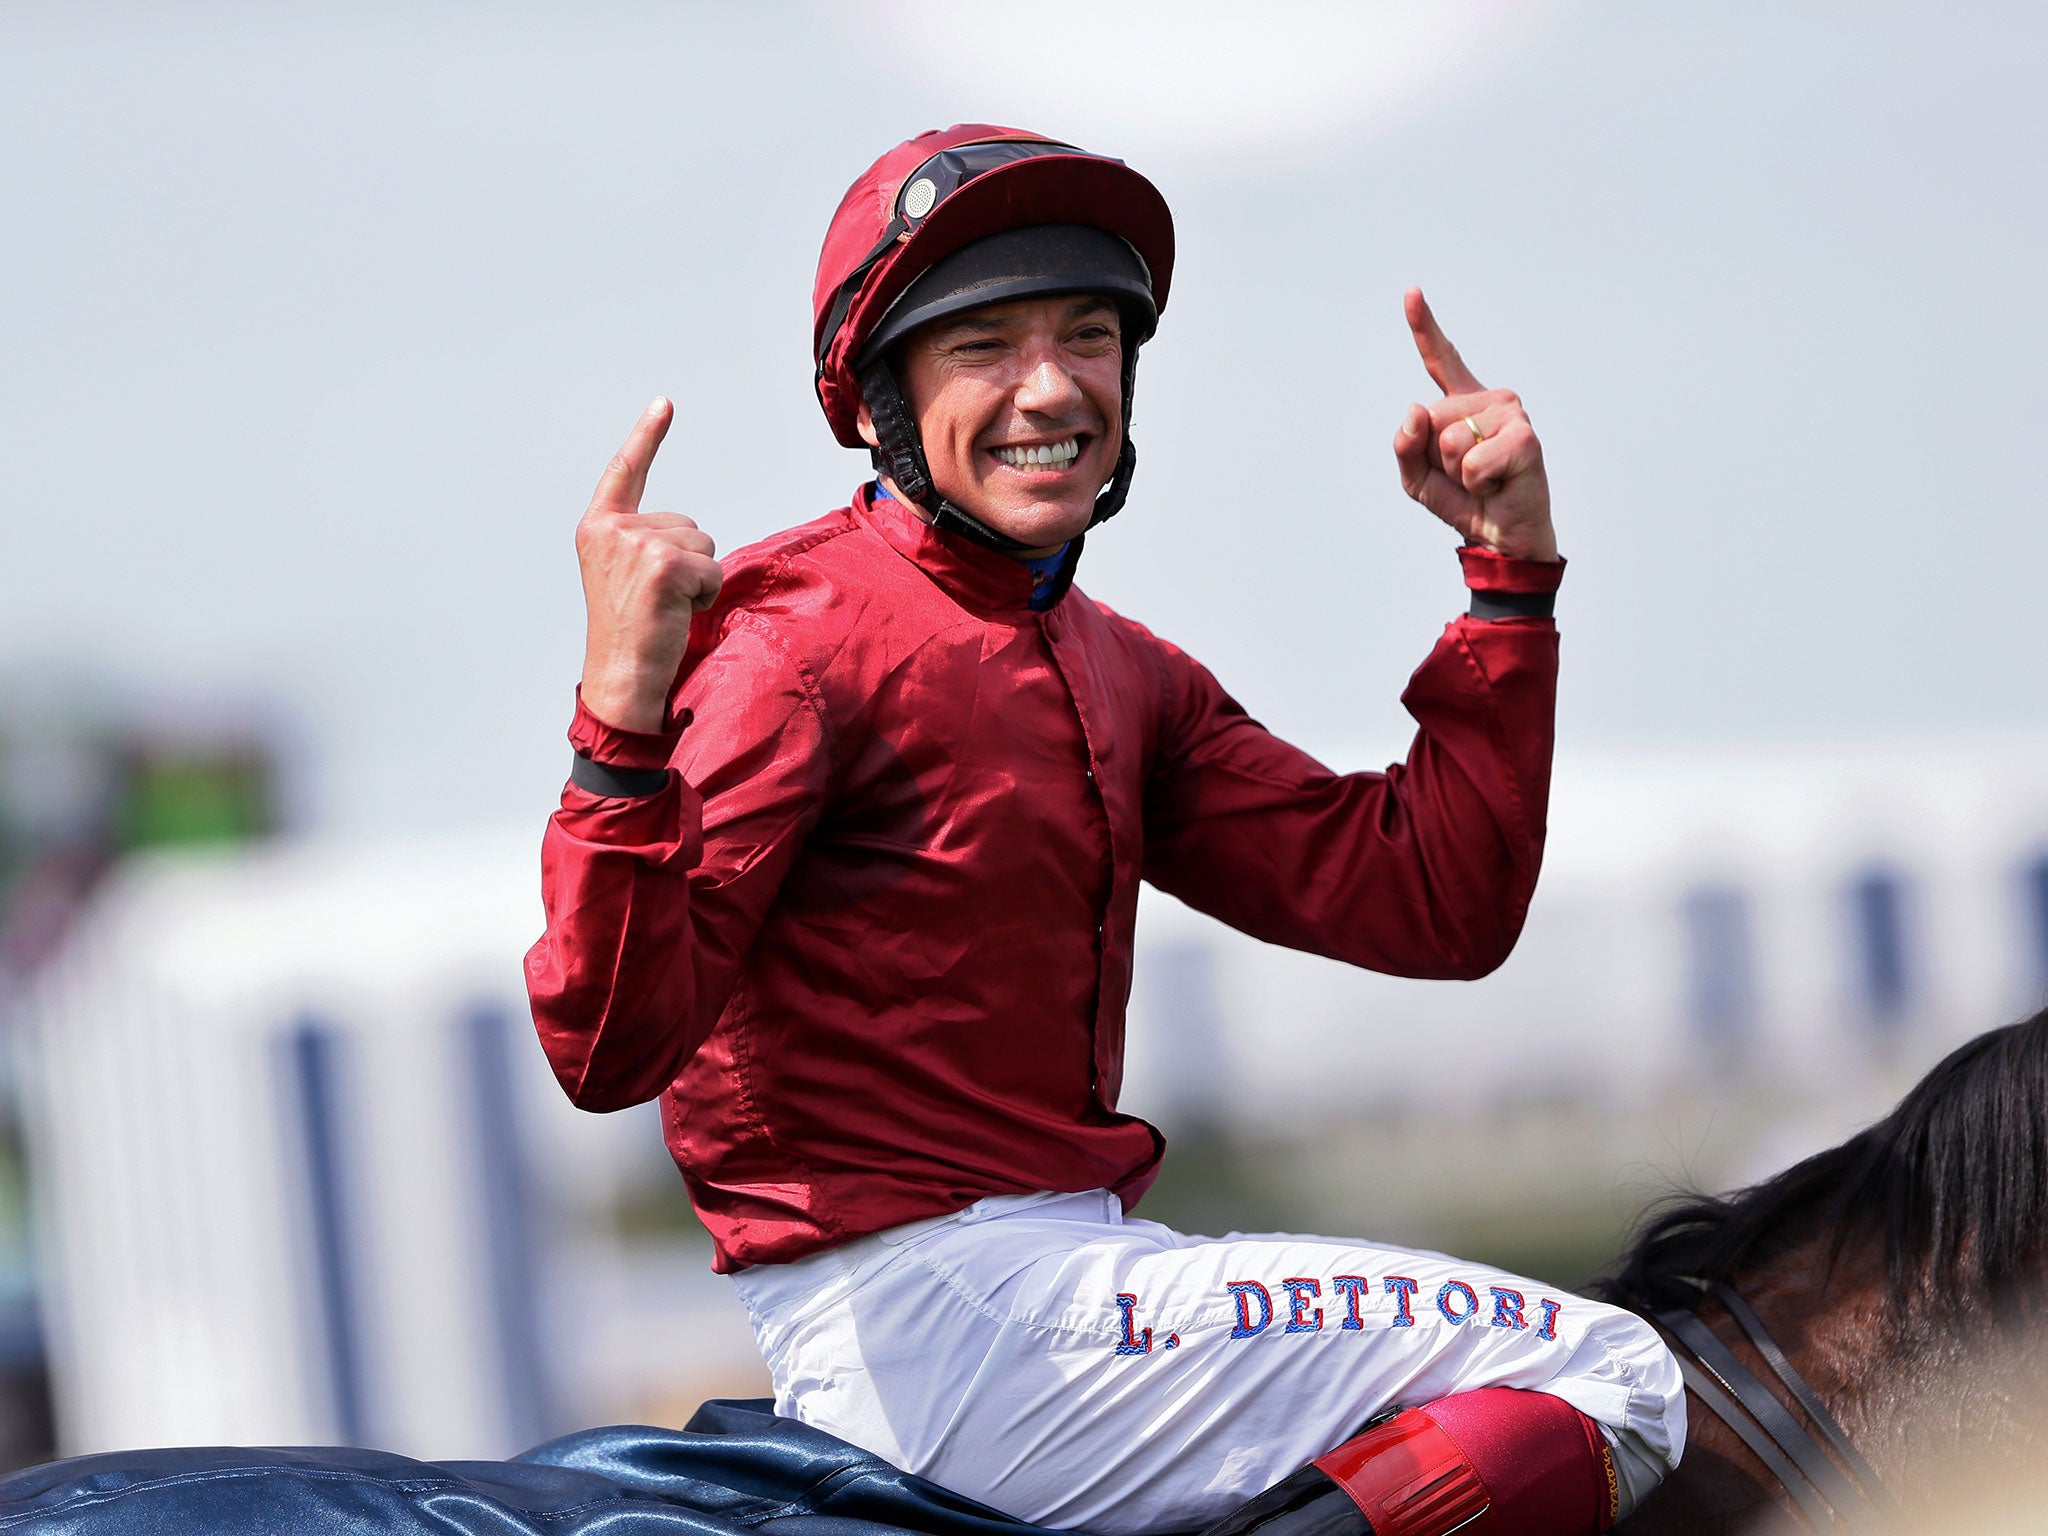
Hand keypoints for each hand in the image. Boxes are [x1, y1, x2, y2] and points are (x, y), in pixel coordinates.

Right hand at [576, 399, 723, 732]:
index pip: (626, 471)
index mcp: (598, 527)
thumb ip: (643, 543)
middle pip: (688, 522)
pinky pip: (712, 568)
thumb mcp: (624, 575)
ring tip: (665, 608)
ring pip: (704, 543)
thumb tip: (688, 534)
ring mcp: (636, 544)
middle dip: (687, 561)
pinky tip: (676, 614)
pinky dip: (706, 593)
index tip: (665, 402)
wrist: (621, 677)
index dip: (647, 436)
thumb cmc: (631, 633)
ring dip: (698, 579)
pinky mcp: (664, 564)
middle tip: (657, 600)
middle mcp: (612, 529)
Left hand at [1391, 288, 1556, 562]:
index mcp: (1462, 402)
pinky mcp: (1524, 437)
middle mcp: (1489, 399)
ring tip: (1484, 479)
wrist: (1501, 537)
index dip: (1424, 326)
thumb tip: (1415, 411)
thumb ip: (1404, 447)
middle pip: (1429, 418)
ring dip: (1458, 472)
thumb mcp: (1416, 479)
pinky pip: (1472, 462)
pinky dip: (1476, 484)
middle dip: (1436, 458)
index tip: (1411, 291)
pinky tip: (1498, 485)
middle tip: (1467, 475)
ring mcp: (1510, 413)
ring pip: (1448, 440)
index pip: (1440, 359)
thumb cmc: (1463, 502)